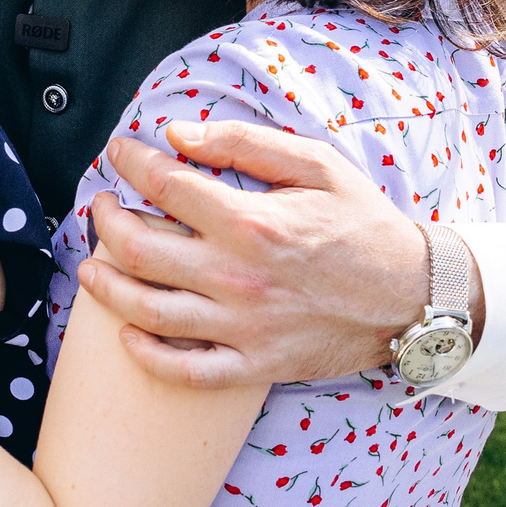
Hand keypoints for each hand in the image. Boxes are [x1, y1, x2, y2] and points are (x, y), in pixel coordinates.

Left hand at [76, 121, 476, 387]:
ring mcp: (243, 327)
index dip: (130, 162)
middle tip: (102, 207)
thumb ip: (244, 144)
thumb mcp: (316, 165)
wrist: (415, 295)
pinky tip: (128, 335)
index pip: (165, 186)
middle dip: (106, 222)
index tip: (119, 152)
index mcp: (251, 222)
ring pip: (149, 312)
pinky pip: (186, 371)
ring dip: (107, 288)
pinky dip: (148, 356)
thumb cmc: (364, 224)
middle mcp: (238, 277)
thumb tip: (178, 135)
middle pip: (140, 249)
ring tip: (90, 269)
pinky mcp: (255, 365)